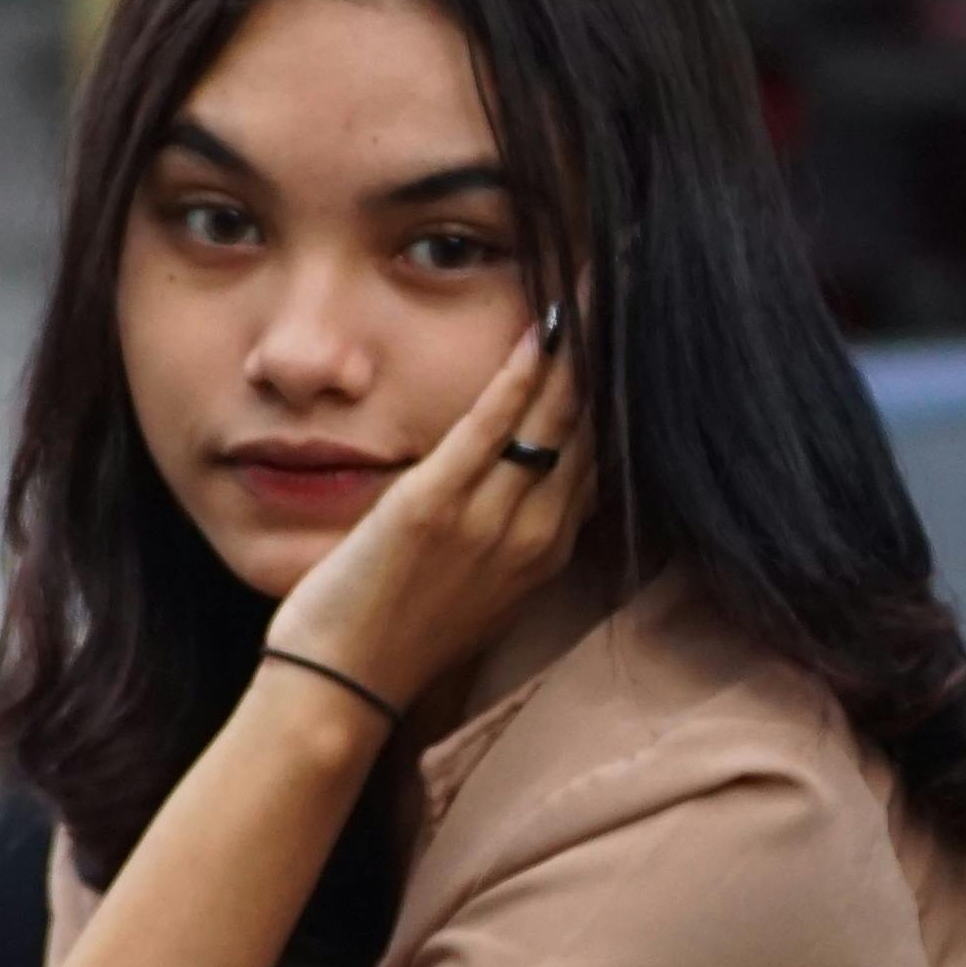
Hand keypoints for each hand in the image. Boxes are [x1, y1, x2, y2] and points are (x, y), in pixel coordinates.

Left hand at [257, 316, 584, 727]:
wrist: (340, 689)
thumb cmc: (395, 634)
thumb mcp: (476, 585)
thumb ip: (509, 531)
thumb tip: (529, 479)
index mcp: (545, 550)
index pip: (598, 449)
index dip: (615, 384)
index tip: (625, 326)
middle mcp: (533, 534)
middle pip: (590, 423)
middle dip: (608, 349)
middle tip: (622, 277)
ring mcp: (487, 522)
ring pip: (553, 416)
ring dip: (576, 344)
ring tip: (591, 279)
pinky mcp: (433, 509)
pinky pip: (489, 428)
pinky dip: (517, 374)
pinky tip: (539, 327)